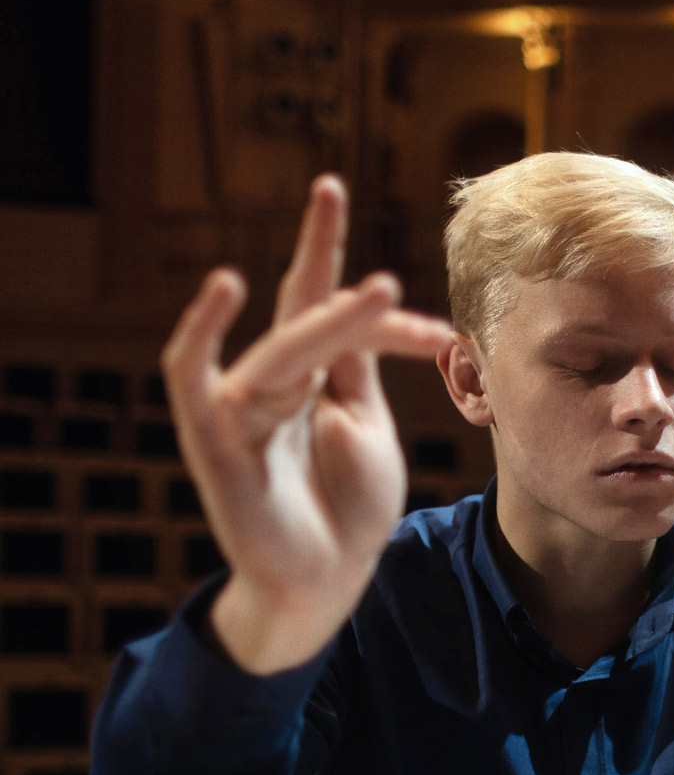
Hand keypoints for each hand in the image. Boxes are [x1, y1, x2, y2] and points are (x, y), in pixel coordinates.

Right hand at [162, 176, 454, 674]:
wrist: (327, 583)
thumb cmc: (347, 508)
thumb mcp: (367, 425)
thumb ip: (358, 367)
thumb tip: (376, 306)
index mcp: (311, 376)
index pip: (316, 300)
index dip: (327, 251)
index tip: (341, 199)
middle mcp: (272, 381)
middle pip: (300, 310)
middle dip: (317, 250)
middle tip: (334, 190)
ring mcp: (240, 408)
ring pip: (281, 346)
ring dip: (329, 318)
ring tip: (381, 292)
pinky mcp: (215, 439)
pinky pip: (192, 375)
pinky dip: (201, 330)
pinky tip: (226, 287)